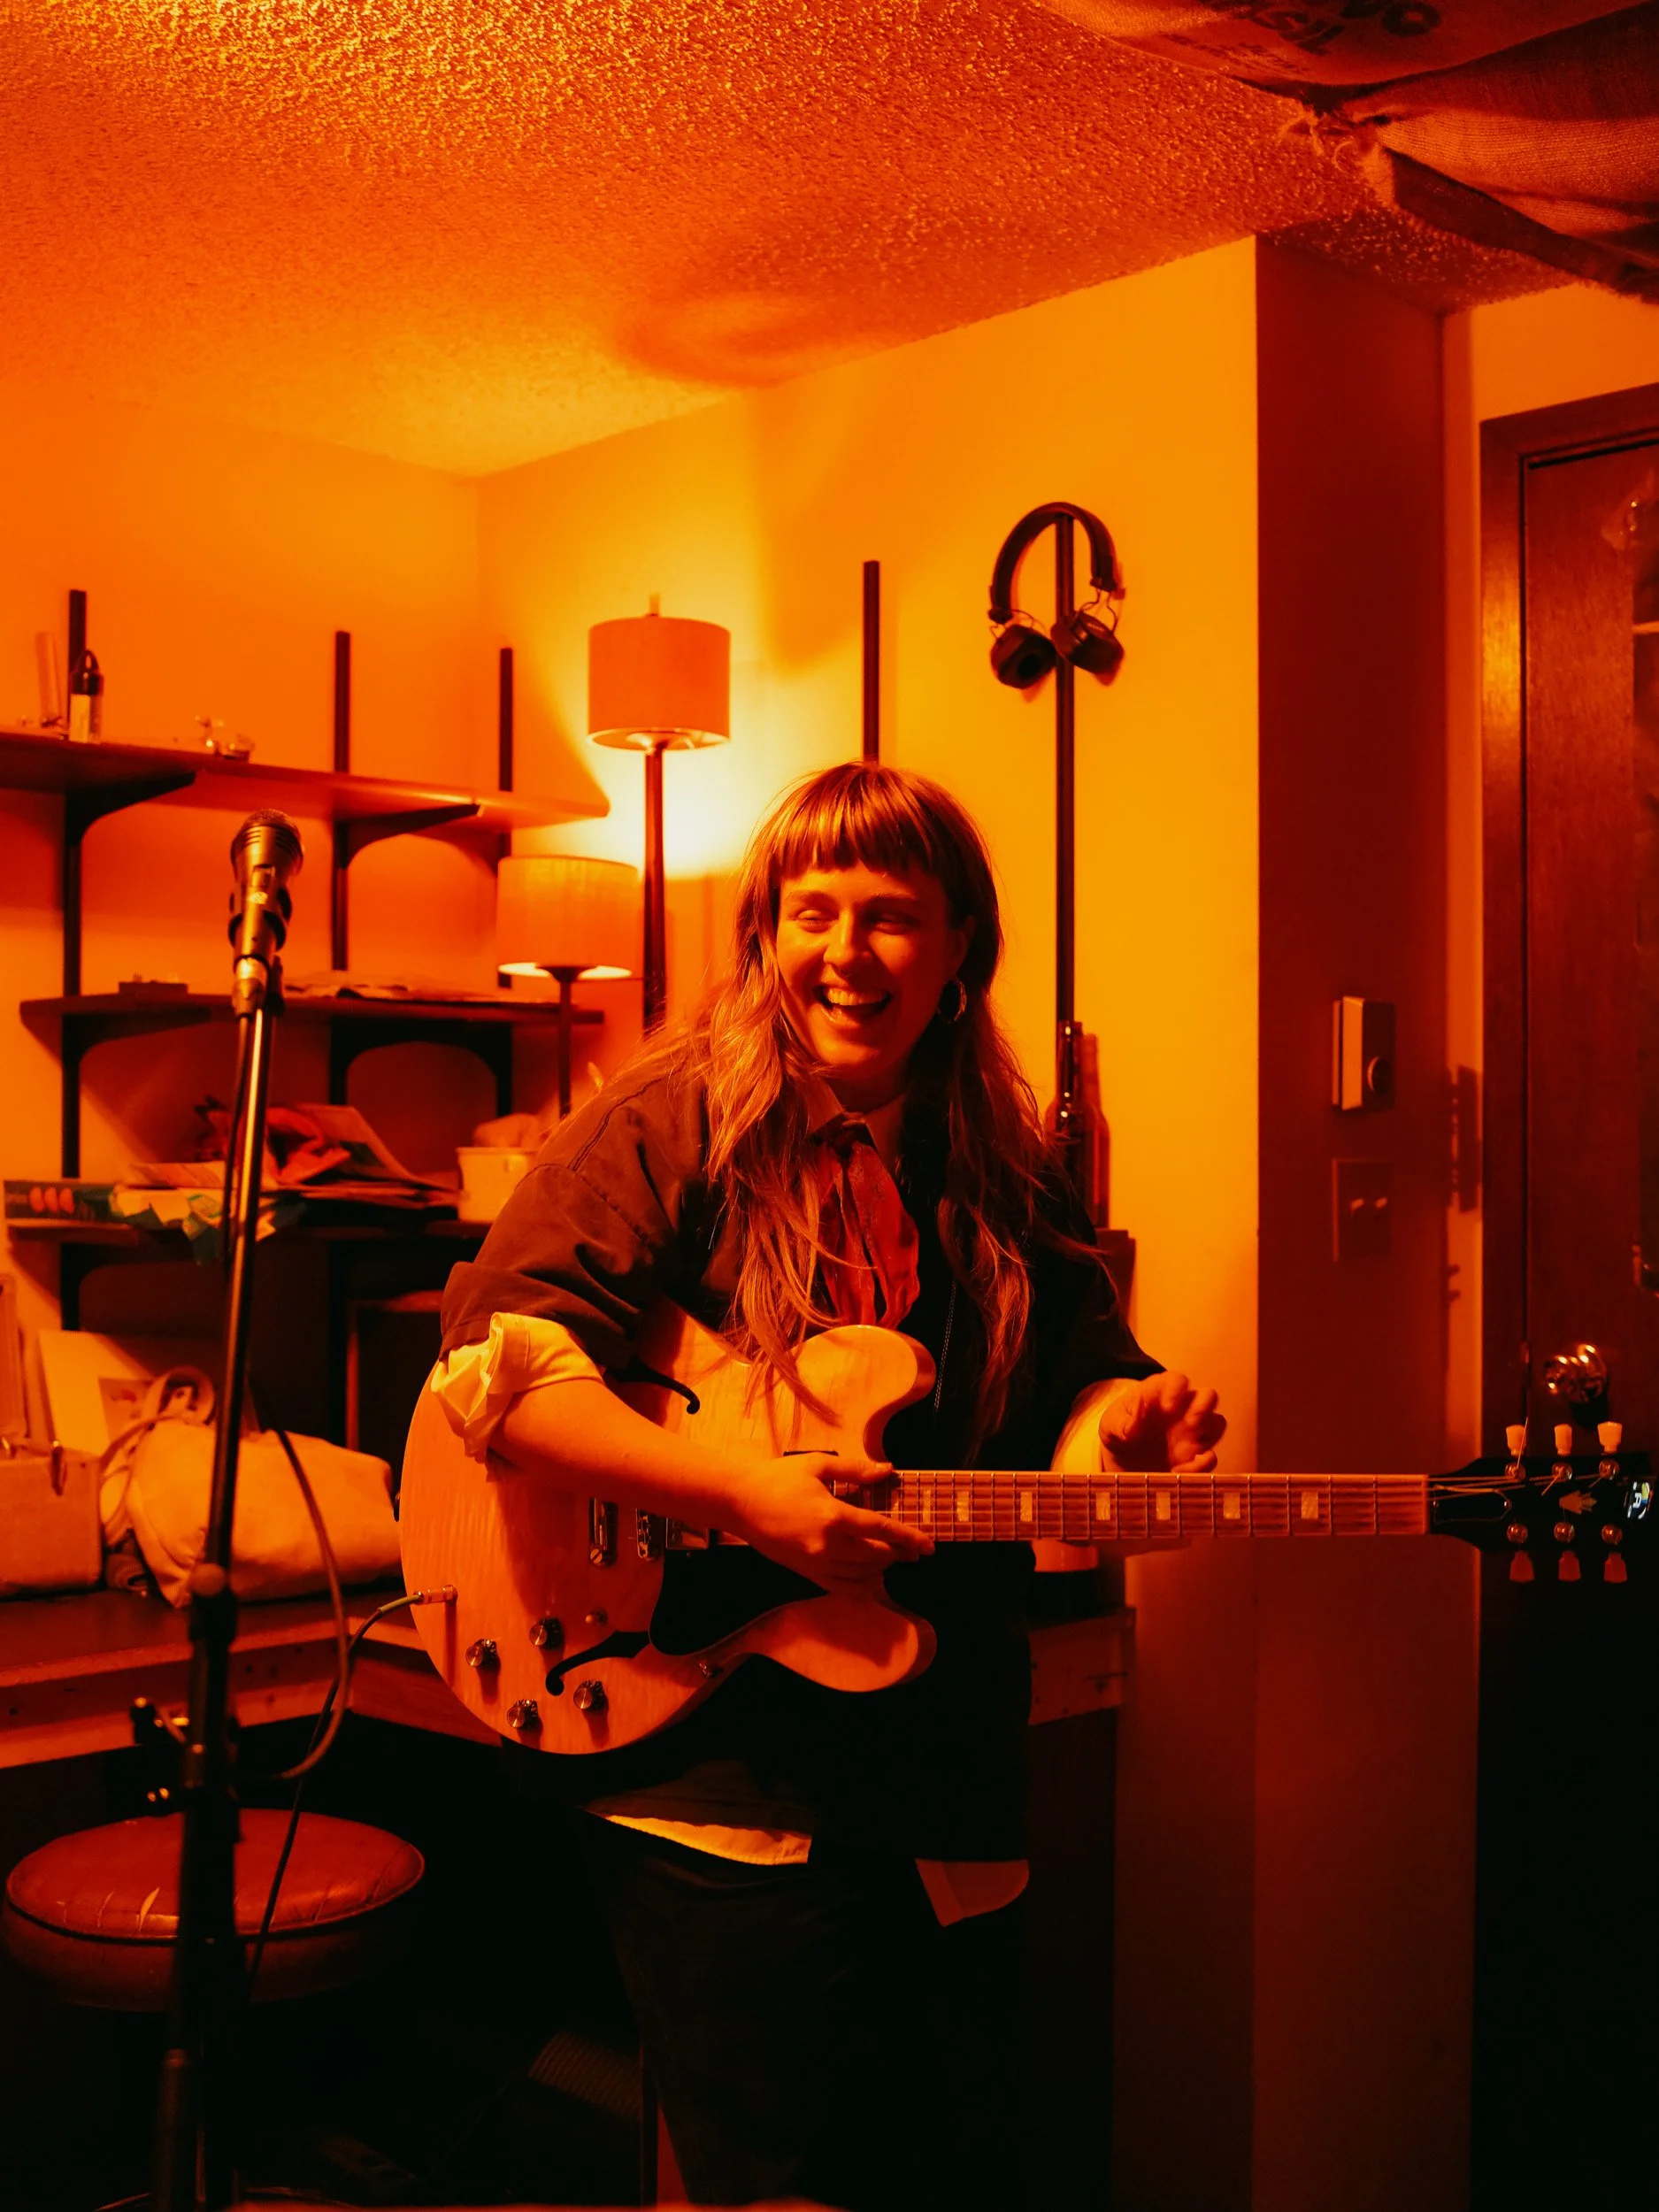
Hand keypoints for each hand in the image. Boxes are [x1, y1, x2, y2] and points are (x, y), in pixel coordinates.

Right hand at [725, 1453, 933, 1591]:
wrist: (738, 1502)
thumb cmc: (778, 1478)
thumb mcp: (818, 1465)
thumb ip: (856, 1470)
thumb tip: (888, 1471)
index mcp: (833, 1514)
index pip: (882, 1530)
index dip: (909, 1538)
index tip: (929, 1545)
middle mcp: (827, 1544)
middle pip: (876, 1556)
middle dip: (900, 1554)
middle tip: (914, 1550)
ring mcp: (815, 1562)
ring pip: (861, 1575)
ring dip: (882, 1569)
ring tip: (893, 1560)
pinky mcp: (804, 1572)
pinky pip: (841, 1587)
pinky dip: (861, 1586)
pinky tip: (871, 1579)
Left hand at [1099, 1373, 1225, 1473]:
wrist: (1121, 1461)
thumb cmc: (1118, 1431)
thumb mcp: (1110, 1426)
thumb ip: (1120, 1422)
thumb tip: (1133, 1422)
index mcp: (1161, 1393)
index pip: (1177, 1380)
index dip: (1177, 1390)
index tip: (1167, 1407)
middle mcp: (1182, 1409)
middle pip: (1209, 1396)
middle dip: (1204, 1407)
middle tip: (1190, 1423)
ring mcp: (1192, 1432)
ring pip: (1218, 1423)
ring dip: (1210, 1434)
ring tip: (1189, 1449)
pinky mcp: (1195, 1456)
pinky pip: (1210, 1457)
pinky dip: (1201, 1465)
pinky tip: (1180, 1471)